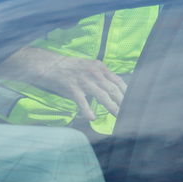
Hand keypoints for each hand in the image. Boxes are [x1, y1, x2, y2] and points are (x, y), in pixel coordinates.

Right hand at [0, 46, 125, 119]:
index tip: (132, 103)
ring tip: (117, 116)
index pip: (118, 81)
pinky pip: (82, 100)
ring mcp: (83, 79)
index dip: (126, 93)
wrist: (49, 64)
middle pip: (112, 89)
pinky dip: (87, 110)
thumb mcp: (89, 68)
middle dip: (122, 102)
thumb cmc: (70, 68)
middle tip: (128, 113)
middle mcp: (94, 72)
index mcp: (100, 67)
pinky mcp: (72, 86)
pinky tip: (92, 118)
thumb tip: (112, 91)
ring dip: (111, 107)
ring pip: (101, 95)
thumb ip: (100, 77)